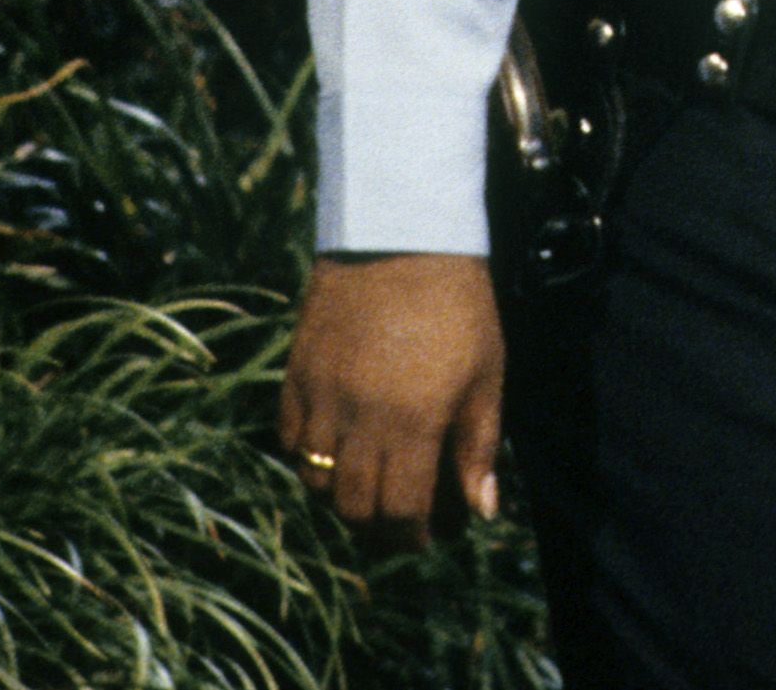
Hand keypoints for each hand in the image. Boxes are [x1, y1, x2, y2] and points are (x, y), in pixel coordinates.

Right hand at [278, 252, 503, 546]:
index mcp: (413, 423)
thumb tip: (482, 509)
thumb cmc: (459, 306)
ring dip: (340, 494)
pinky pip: (288, 440)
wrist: (403, 237)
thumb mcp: (487, 373)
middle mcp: (358, 419)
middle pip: (352, 505)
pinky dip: (307, 457)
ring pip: (313, 479)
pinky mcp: (293, 375)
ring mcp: (319, 398)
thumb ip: (480, 445)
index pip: (400, 510)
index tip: (426, 538)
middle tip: (398, 522)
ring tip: (368, 486)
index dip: (412, 536)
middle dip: (376, 525)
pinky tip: (334, 448)